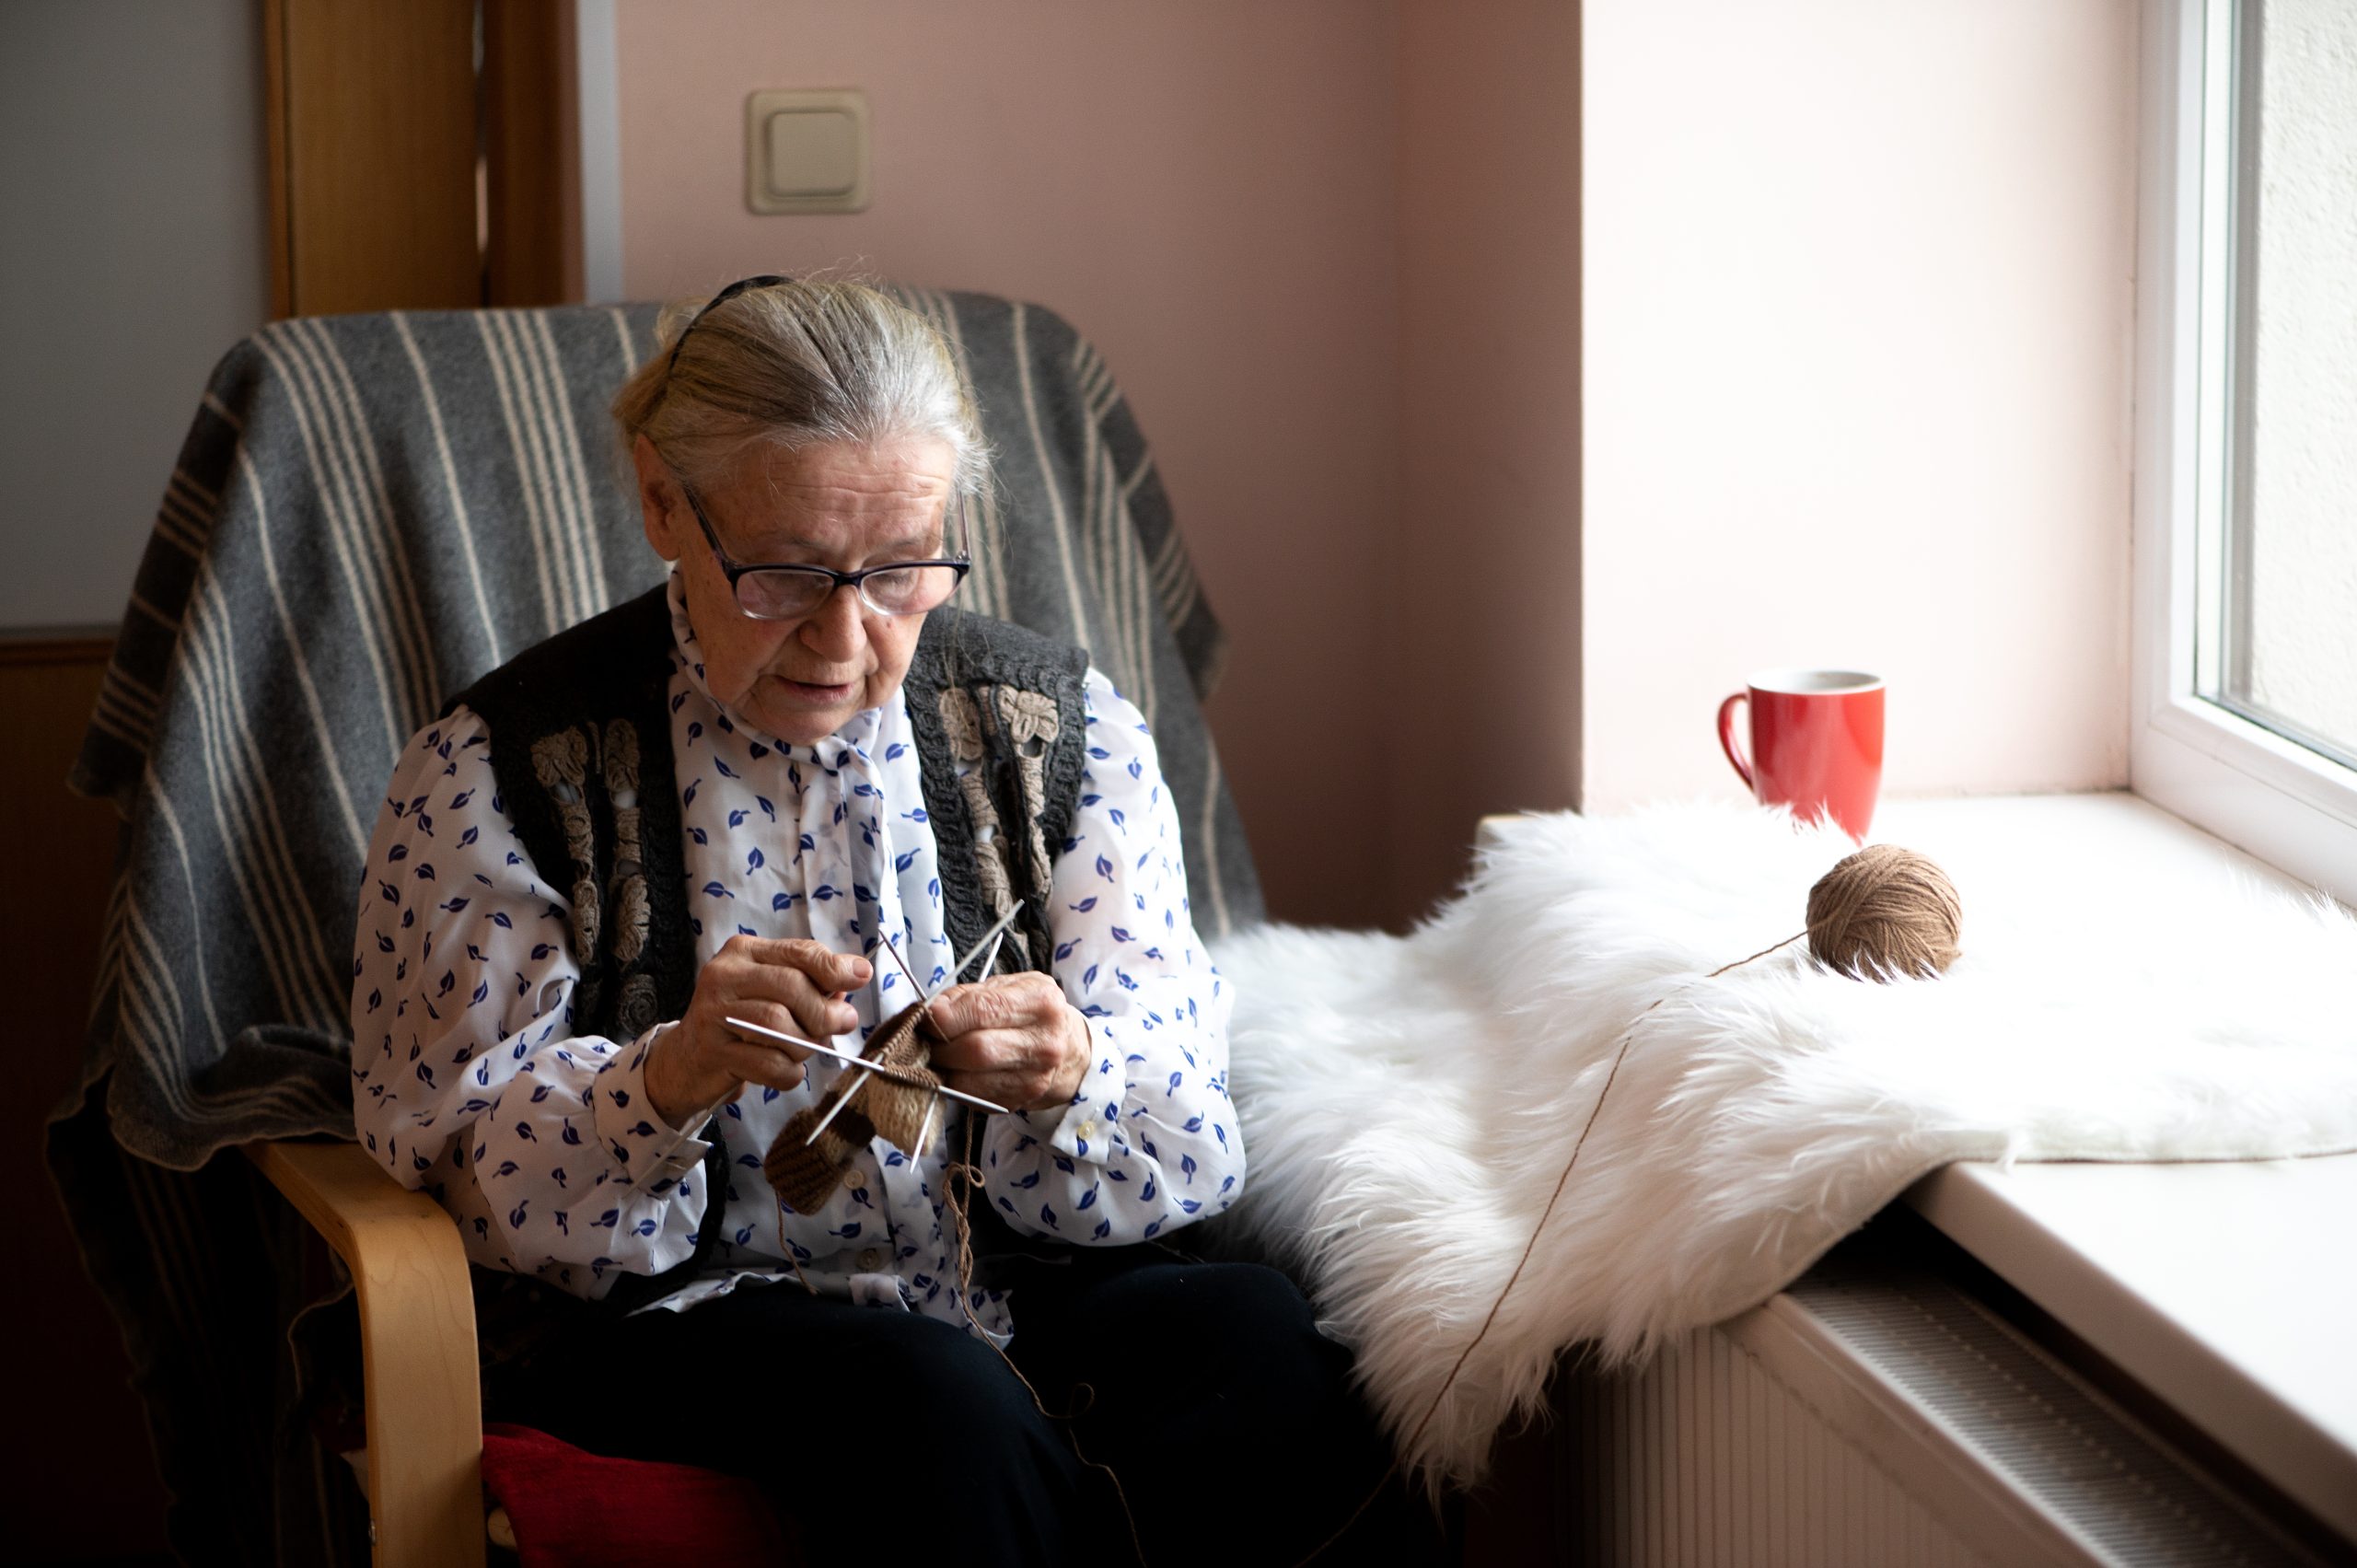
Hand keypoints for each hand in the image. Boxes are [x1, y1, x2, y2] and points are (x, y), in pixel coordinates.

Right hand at [644, 936, 871, 1127]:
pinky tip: (787, 1070)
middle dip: (825, 1011)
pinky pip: (767, 1063)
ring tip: (806, 1051)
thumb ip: (811, 981)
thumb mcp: (772, 990)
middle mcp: (724, 975)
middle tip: (842, 1024)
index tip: (861, 977)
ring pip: (779, 1026)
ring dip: (806, 1044)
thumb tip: (856, 975)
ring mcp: (714, 1013)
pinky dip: (789, 1072)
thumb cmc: (742, 1020)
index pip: (798, 952)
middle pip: (791, 987)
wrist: (686, 1058)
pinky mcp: (712, 1050)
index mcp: (743, 952)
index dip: (835, 966)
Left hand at [921, 972, 1091, 1113]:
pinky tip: (956, 1071)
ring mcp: (1035, 1077)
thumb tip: (928, 1012)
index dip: (945, 1016)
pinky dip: (954, 1085)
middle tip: (925, 1041)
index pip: (983, 1009)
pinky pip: (973, 1097)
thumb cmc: (1031, 1013)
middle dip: (940, 1047)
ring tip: (937, 1056)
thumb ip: (967, 996)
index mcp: (1040, 1001)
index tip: (924, 1018)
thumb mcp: (1009, 988)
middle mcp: (1044, 1041)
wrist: (1070, 1050)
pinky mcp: (1020, 1101)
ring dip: (942, 1070)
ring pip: (970, 1080)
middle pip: (976, 1050)